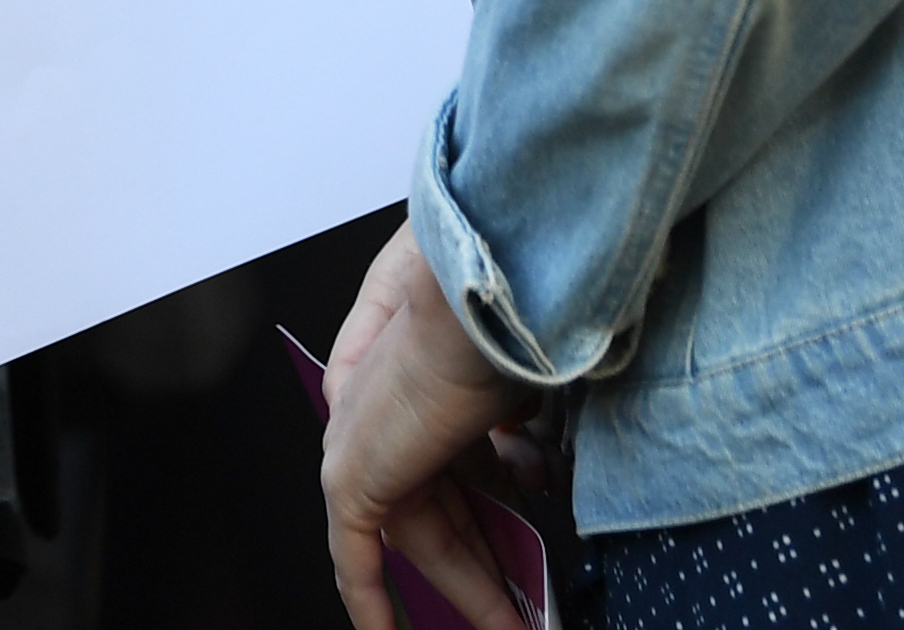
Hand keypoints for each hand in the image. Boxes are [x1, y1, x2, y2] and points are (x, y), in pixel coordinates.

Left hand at [323, 225, 540, 629]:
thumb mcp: (535, 372)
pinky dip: (371, 598)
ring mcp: (365, 439)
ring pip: (420, 533)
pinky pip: (356, 554)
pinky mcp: (351, 477)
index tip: (533, 518)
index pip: (464, 450)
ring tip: (514, 626)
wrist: (478, 305)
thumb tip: (552, 454)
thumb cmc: (512, 315)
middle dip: (493, 556)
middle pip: (446, 499)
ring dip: (469, 587)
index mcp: (428, 362)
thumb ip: (535, 414)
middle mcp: (389, 399)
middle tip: (526, 607)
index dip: (502, 496)